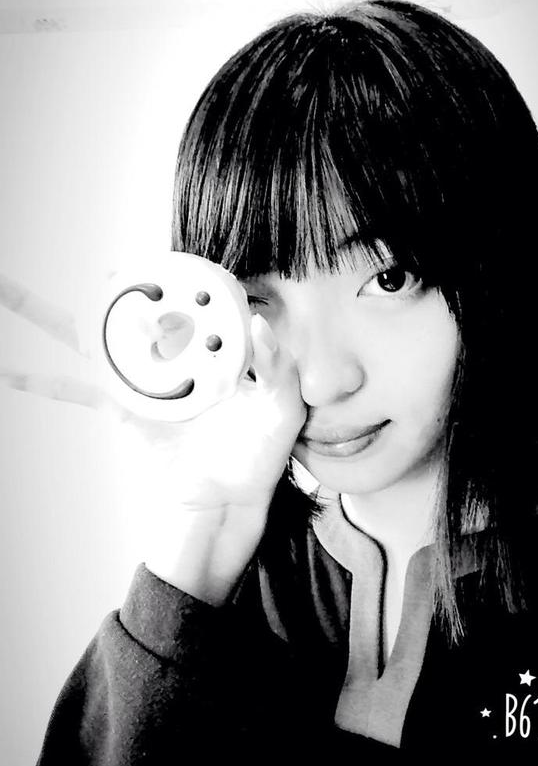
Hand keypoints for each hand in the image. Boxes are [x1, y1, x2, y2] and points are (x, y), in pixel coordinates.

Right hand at [1, 269, 306, 599]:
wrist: (227, 504)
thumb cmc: (259, 460)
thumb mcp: (282, 413)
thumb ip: (278, 369)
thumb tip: (259, 324)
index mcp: (216, 354)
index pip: (193, 306)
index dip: (176, 278)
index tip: (156, 261)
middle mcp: (177, 361)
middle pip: (138, 315)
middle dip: (115, 289)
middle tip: (94, 268)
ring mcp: (147, 384)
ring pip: (98, 343)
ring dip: (55, 319)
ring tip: (13, 293)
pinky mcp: (124, 411)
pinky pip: (82, 391)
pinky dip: (45, 382)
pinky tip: (15, 373)